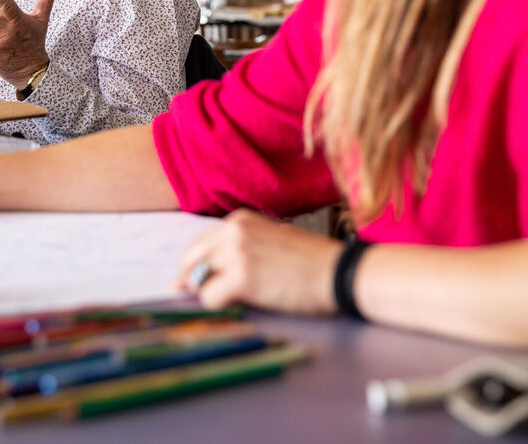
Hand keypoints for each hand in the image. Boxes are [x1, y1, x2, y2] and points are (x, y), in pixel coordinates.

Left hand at [176, 209, 342, 314]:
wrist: (338, 273)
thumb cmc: (311, 262)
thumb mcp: (270, 239)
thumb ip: (240, 248)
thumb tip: (211, 270)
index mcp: (239, 220)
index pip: (200, 244)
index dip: (195, 265)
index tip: (194, 281)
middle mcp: (233, 232)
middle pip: (191, 260)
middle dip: (189, 280)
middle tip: (192, 297)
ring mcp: (236, 253)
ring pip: (197, 279)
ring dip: (207, 294)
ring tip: (228, 301)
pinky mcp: (241, 278)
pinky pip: (209, 297)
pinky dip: (217, 306)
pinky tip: (237, 306)